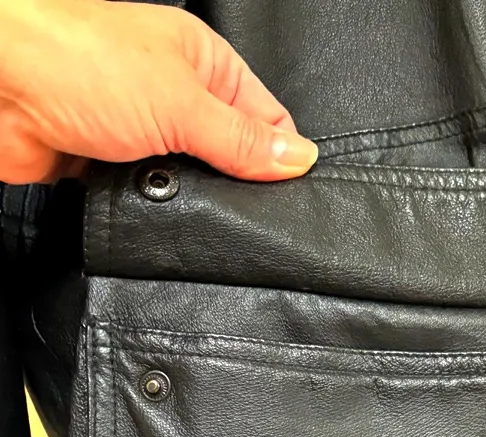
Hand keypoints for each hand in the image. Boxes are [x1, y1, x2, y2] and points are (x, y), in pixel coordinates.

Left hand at [0, 0, 317, 183]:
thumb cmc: (77, 61)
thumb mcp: (182, 104)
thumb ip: (242, 140)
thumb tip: (297, 158)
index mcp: (203, 62)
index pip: (266, 117)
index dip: (280, 158)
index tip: (289, 196)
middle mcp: (174, 93)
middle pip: (229, 155)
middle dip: (235, 187)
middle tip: (240, 212)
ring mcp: (141, 131)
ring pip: (189, 182)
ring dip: (189, 201)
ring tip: (190, 208)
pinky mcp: (110, 165)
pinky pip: (149, 199)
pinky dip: (154, 211)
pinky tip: (156, 215)